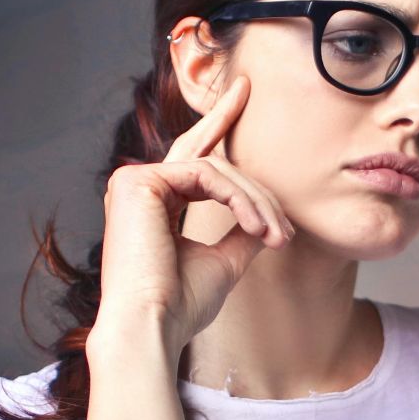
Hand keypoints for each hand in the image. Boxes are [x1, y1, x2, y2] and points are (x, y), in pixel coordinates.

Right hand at [91, 76, 292, 359]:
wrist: (153, 327)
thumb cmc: (181, 305)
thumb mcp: (223, 261)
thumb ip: (242, 232)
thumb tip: (269, 219)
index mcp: (152, 202)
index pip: (193, 155)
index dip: (220, 121)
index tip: (245, 91)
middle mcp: (138, 185)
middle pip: (211, 160)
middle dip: (256, 185)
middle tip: (284, 224)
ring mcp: (134, 180)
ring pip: (215, 168)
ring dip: (256, 202)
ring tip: (276, 237)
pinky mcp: (138, 182)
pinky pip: (206, 174)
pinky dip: (240, 199)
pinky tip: (257, 226)